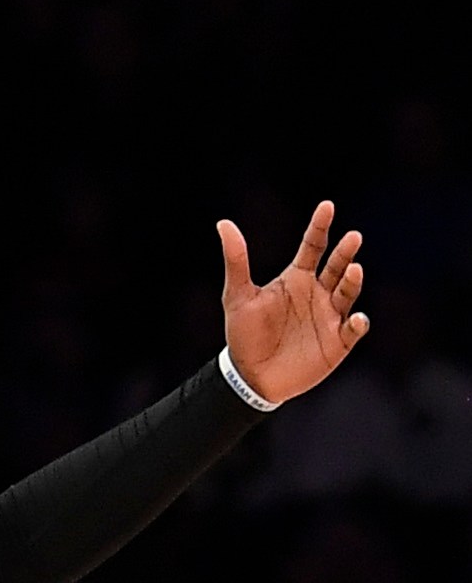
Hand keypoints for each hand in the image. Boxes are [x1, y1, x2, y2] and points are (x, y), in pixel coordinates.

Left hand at [218, 201, 369, 403]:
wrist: (250, 376)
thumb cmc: (244, 334)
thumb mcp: (237, 296)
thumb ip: (236, 261)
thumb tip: (223, 224)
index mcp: (297, 278)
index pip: (313, 246)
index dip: (320, 226)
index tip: (327, 206)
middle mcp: (318, 293)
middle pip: (336, 266)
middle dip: (345, 252)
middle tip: (352, 237)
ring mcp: (331, 316)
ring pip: (347, 293)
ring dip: (352, 282)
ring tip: (352, 270)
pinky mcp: (338, 341)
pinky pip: (353, 329)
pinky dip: (358, 323)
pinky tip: (357, 319)